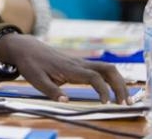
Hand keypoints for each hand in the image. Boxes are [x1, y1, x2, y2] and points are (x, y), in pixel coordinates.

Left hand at [0, 33, 129, 103]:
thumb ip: (50, 90)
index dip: (103, 89)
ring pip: (108, 69)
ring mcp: (81, 63)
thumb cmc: (30, 64)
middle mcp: (79, 64)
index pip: (93, 76)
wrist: (26, 47)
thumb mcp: (35, 79)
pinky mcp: (80, 65)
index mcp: (69, 68)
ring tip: (125, 100)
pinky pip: (102, 70)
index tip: (106, 103)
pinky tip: (117, 92)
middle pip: (108, 69)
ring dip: (119, 83)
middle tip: (126, 103)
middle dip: (120, 86)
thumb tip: (66, 100)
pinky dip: (113, 80)